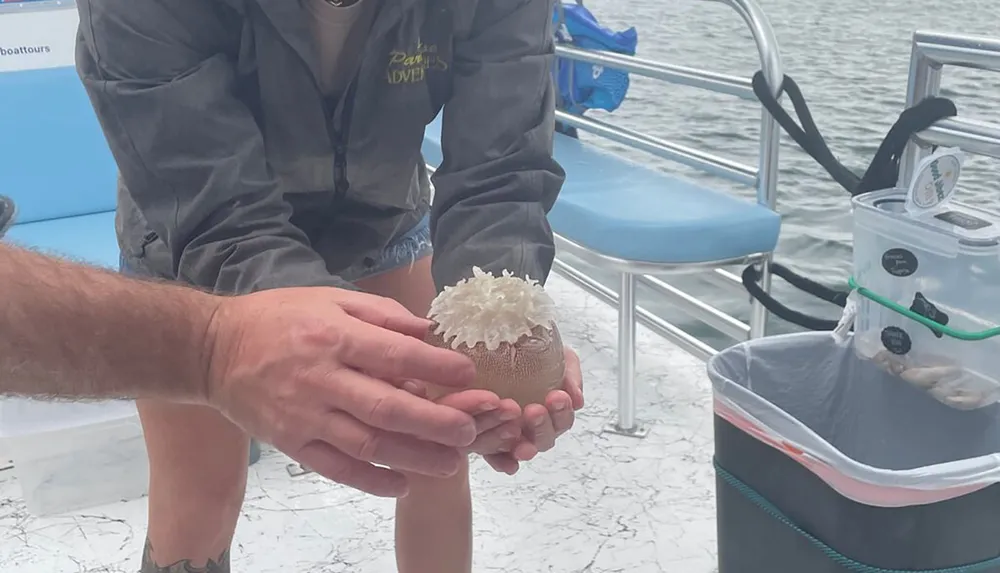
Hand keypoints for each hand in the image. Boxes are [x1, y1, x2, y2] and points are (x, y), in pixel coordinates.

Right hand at [204, 287, 502, 497]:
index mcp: (333, 337)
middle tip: (470, 431)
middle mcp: (320, 379)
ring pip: (366, 443)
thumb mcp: (329, 298)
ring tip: (450, 463)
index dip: (434, 366)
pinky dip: (370, 481)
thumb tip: (426, 331)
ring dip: (412, 457)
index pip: (393, 355)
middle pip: (386, 408)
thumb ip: (380, 313)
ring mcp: (304, 416)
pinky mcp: (290, 443)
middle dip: (433, 423)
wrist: (213, 349)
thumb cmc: (278, 317)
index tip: (468, 372)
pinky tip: (402, 485)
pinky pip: (335, 467)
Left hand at [483, 346, 583, 474]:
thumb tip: (577, 400)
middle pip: (545, 439)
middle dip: (542, 426)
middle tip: (534, 411)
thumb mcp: (556, 355)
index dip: (562, 411)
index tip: (558, 396)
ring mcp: (512, 437)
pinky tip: (507, 464)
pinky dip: (503, 462)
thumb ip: (570, 373)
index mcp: (552, 412)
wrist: (494, 348)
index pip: (562, 420)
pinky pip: (496, 457)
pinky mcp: (489, 441)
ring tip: (516, 430)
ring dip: (526, 445)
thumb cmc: (528, 352)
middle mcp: (534, 428)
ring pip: (524, 449)